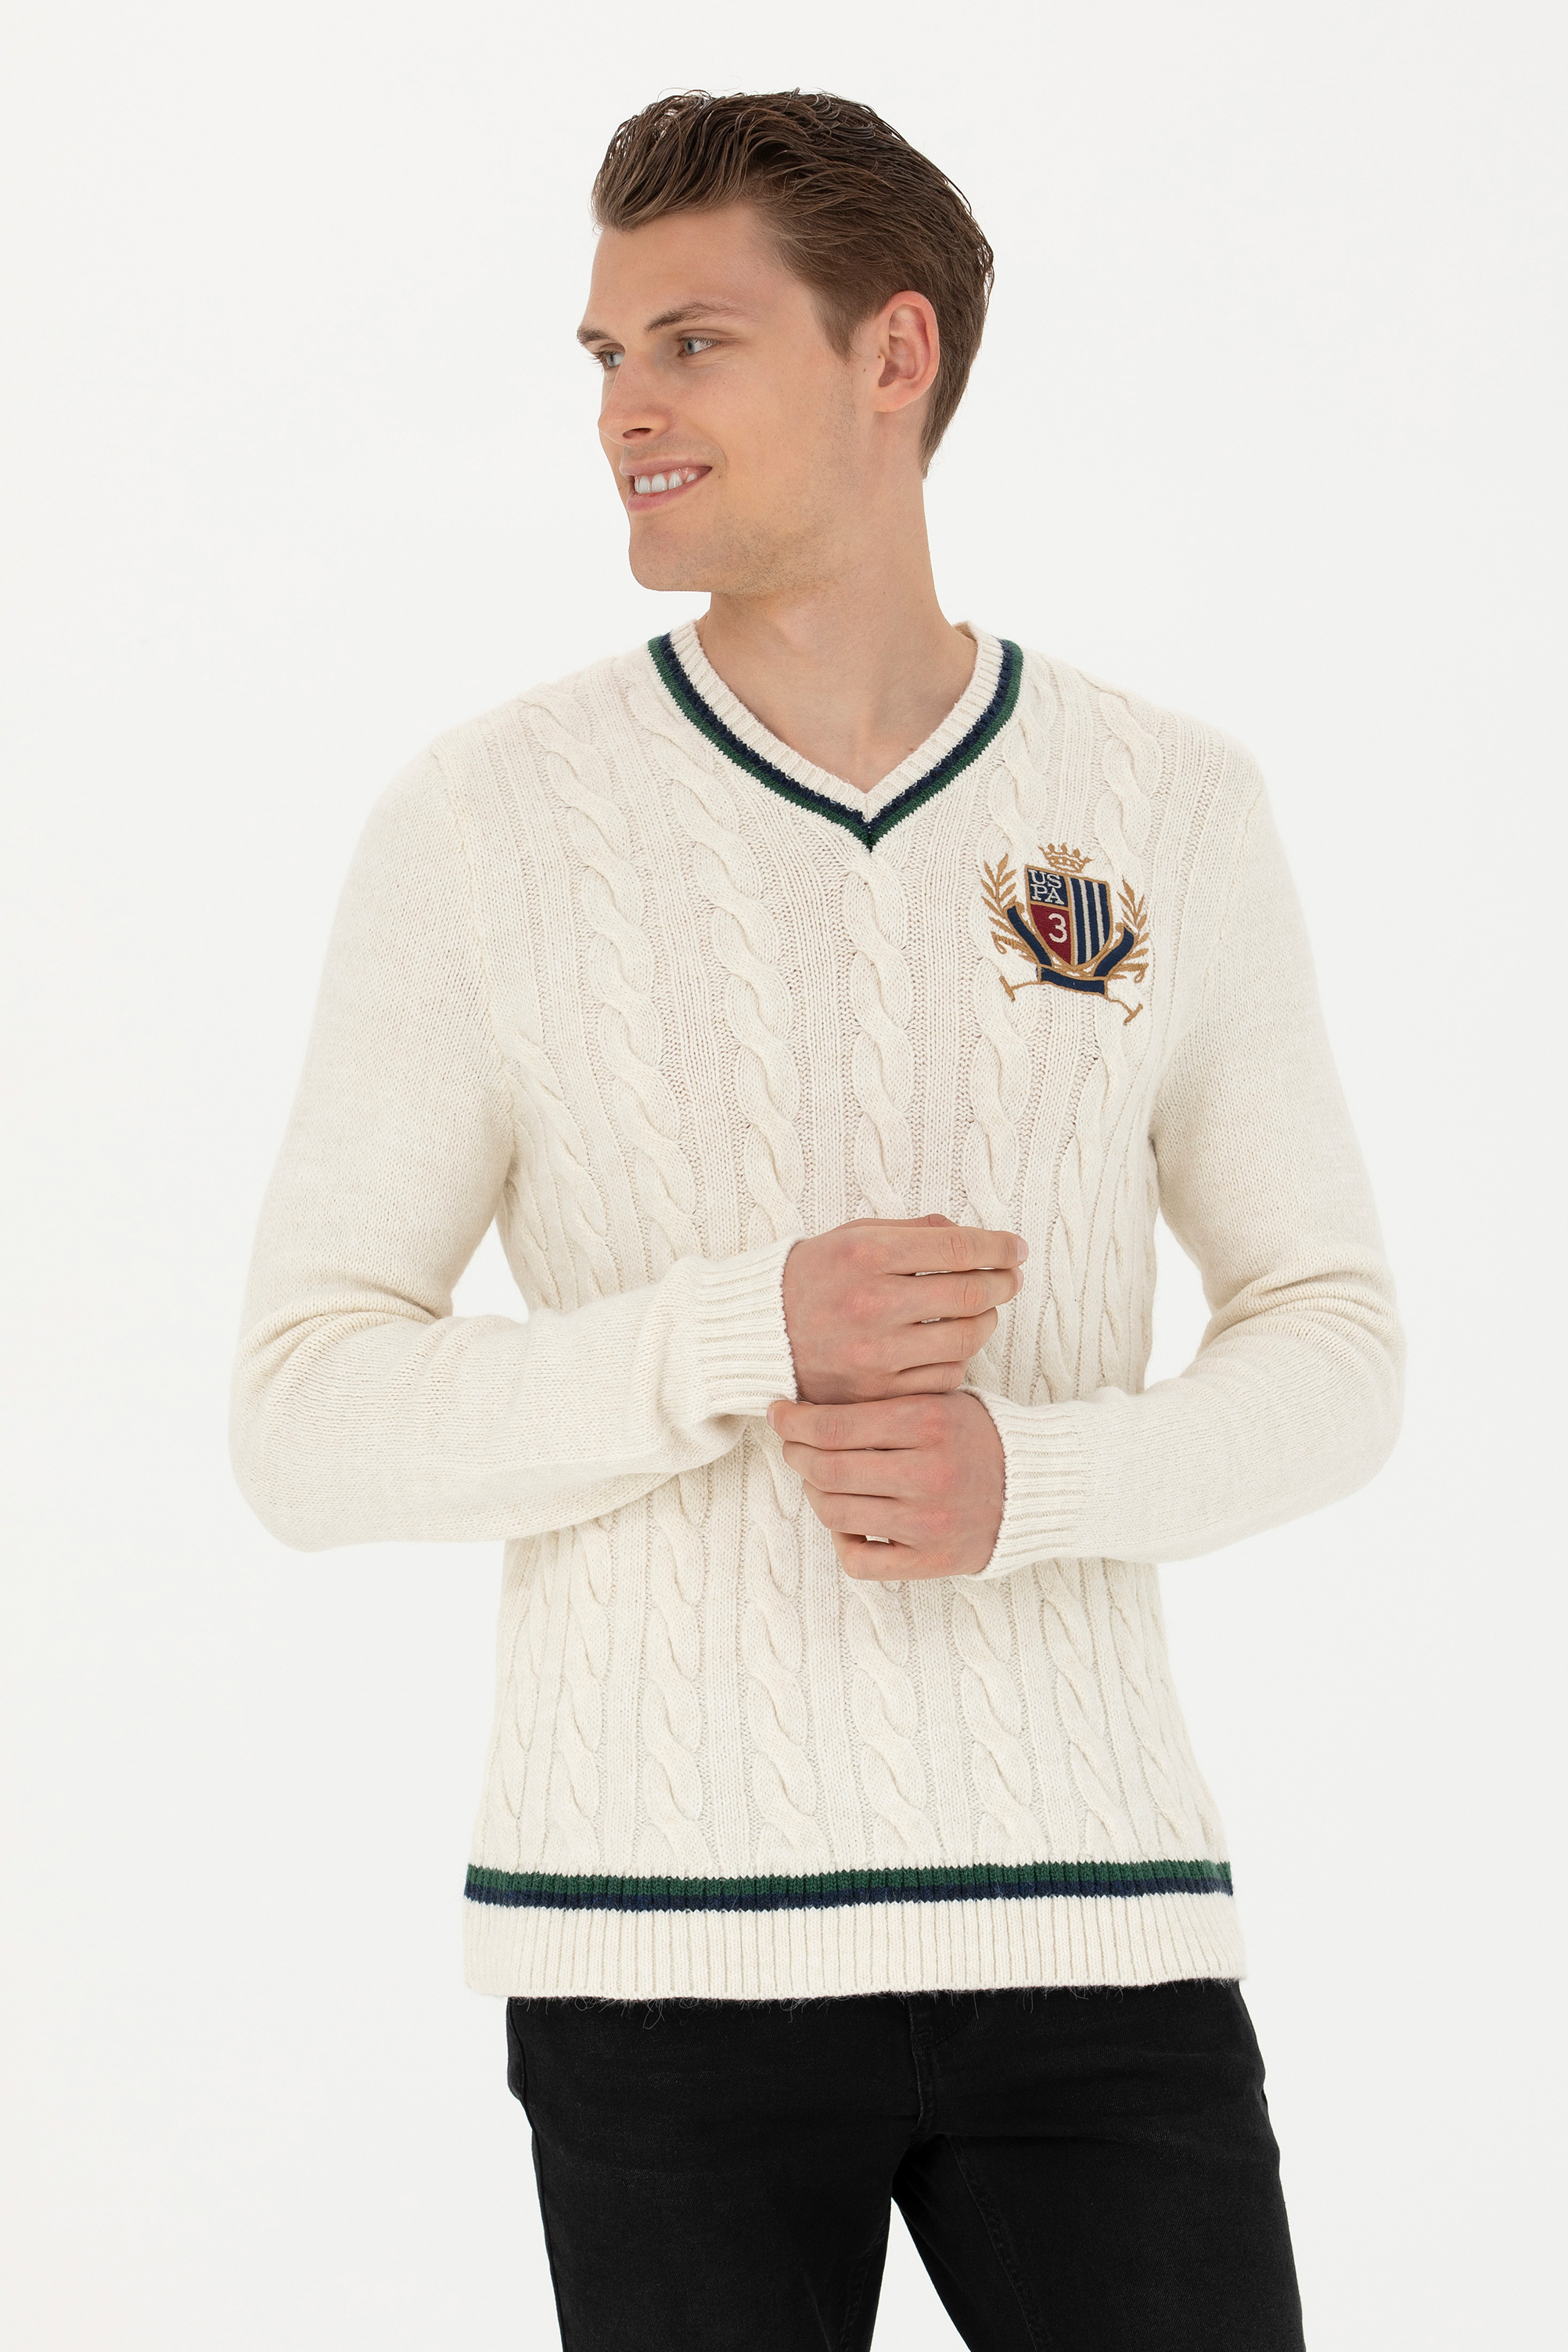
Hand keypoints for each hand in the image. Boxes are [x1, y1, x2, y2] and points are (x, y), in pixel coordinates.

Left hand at [766, 1392, 1004, 1580]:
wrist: (1036, 1485)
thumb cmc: (974, 1436)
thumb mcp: (937, 1400)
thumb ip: (882, 1401)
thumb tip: (804, 1409)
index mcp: (928, 1421)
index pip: (834, 1425)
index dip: (793, 1421)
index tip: (779, 1413)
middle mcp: (928, 1473)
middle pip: (827, 1469)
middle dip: (796, 1455)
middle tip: (791, 1445)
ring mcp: (929, 1522)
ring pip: (835, 1513)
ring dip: (815, 1494)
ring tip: (820, 1479)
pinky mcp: (932, 1561)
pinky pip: (859, 1561)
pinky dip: (843, 1541)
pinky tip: (850, 1522)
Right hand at [781, 1214, 1026, 1404]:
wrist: (760, 1334)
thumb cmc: (813, 1277)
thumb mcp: (853, 1236)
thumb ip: (913, 1231)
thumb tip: (970, 1234)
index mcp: (867, 1254)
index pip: (958, 1248)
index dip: (998, 1247)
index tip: (1015, 1248)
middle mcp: (872, 1304)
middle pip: (971, 1294)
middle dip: (1003, 1283)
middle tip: (1011, 1278)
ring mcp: (875, 1353)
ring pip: (965, 1339)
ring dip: (987, 1321)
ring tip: (984, 1310)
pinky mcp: (876, 1392)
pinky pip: (945, 1376)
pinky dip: (958, 1358)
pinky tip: (951, 1343)